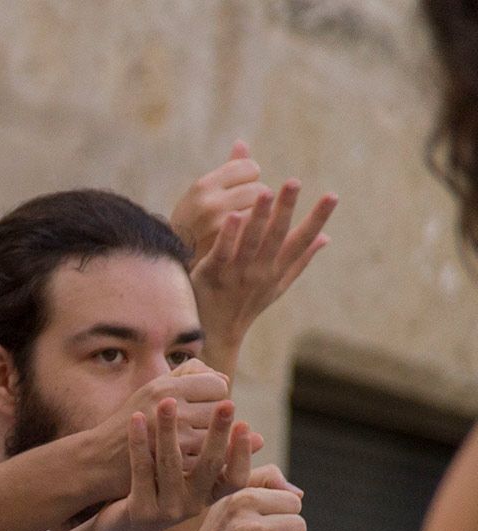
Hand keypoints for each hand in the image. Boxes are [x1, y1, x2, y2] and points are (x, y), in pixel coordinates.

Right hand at [88, 361, 235, 496]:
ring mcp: (172, 439)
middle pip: (222, 410)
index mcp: (165, 388)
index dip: (215, 397)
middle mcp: (169, 409)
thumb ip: (189, 375)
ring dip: (214, 441)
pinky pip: (209, 458)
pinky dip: (207, 460)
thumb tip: (225, 379)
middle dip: (216, 419)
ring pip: (218, 436)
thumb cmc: (133, 421)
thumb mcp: (152, 389)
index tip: (203, 406)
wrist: (101, 459)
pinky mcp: (173, 465)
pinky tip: (194, 459)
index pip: (218, 385)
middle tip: (199, 426)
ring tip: (196, 442)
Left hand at [93, 398, 238, 530]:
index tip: (245, 423)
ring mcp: (167, 510)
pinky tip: (135, 418)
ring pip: (170, 463)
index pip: (236, 478)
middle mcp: (193, 505)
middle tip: (227, 402)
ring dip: (168, 429)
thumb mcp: (192, 482)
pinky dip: (138, 442)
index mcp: (209, 496)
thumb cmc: (162, 494)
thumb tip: (259, 436)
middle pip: (209, 466)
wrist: (122, 528)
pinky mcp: (140, 510)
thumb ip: (219, 461)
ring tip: (168, 401)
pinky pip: (141, 470)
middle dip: (218, 432)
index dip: (242, 453)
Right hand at [171, 141, 268, 268]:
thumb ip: (226, 170)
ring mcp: (219, 228)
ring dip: (261, 219)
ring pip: (263, 212)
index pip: (249, 168)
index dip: (249, 179)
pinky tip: (252, 240)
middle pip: (260, 189)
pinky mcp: (230, 250)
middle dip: (257, 200)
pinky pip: (259, 233)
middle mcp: (209, 204)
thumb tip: (242, 143)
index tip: (242, 189)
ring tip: (247, 227)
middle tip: (245, 212)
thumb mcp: (201, 195)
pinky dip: (259, 235)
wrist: (172, 268)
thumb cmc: (192, 226)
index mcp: (202, 186)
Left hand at [190, 177, 335, 343]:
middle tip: (294, 181)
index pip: (302, 240)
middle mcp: (261, 271)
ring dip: (259, 216)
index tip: (332, 195)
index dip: (318, 218)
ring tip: (266, 191)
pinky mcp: (212, 275)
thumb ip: (300, 259)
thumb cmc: (247, 303)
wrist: (215, 333)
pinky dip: (228, 236)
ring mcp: (236, 274)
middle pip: (277, 236)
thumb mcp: (277, 284)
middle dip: (287, 208)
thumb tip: (326, 237)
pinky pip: (222, 253)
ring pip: (251, 241)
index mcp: (278, 269)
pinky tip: (234, 215)